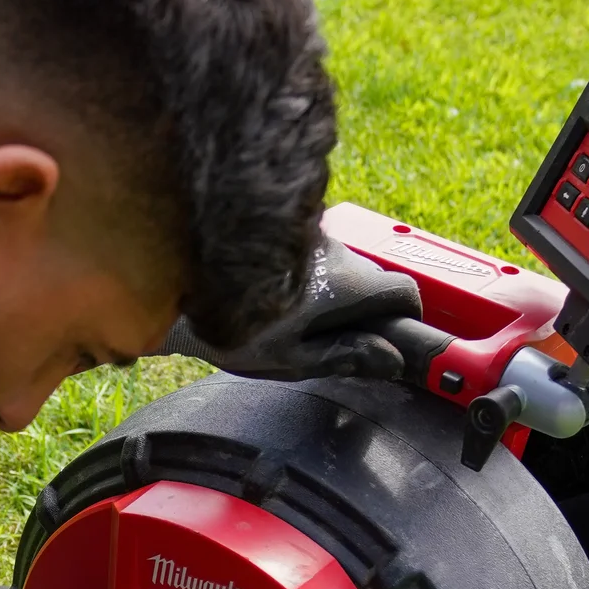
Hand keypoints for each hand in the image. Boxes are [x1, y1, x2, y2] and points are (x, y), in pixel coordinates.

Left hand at [174, 222, 421, 387]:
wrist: (182, 281)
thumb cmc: (236, 328)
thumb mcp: (294, 357)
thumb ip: (346, 356)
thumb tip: (390, 359)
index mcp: (348, 285)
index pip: (404, 291)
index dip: (406, 316)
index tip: (394, 334)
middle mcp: (337, 252)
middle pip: (372, 278)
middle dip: (365, 307)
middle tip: (335, 337)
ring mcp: (312, 235)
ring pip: (342, 264)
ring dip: (334, 290)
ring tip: (297, 320)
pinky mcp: (286, 228)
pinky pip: (314, 253)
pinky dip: (309, 274)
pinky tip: (277, 297)